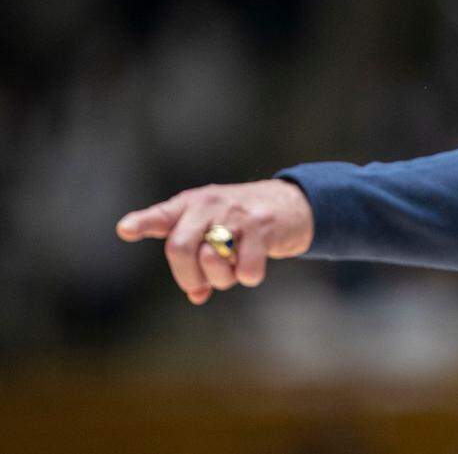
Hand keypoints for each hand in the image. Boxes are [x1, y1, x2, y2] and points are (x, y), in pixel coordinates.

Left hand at [116, 179, 313, 304]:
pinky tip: (253, 266)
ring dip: (221, 278)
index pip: (161, 216)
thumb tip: (196, 296)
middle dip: (188, 277)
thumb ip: (196, 259)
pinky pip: (245, 268)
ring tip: (232, 271)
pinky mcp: (262, 226)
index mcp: (191, 205)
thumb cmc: (242, 221)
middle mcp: (209, 205)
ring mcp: (235, 214)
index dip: (142, 223)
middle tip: (201, 285)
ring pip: (211, 259)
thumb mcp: (213, 228)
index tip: (125, 230)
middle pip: (180, 248)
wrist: (290, 203)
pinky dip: (248, 276)